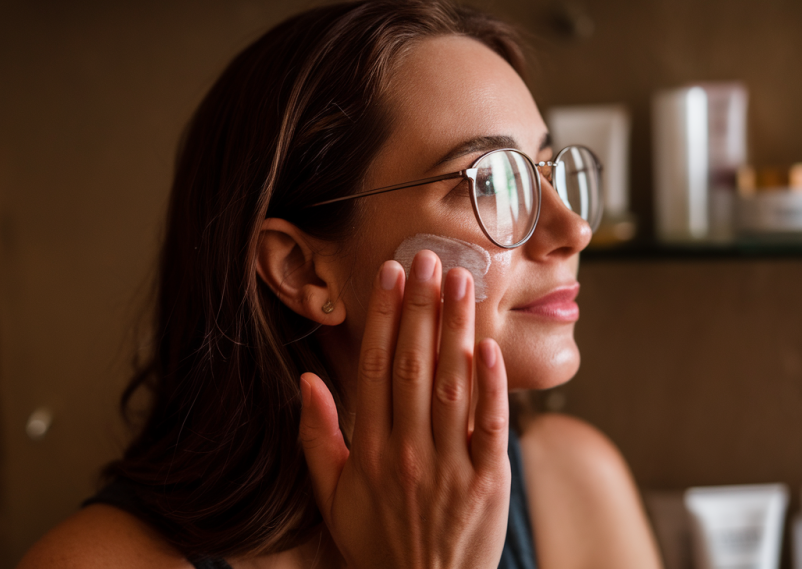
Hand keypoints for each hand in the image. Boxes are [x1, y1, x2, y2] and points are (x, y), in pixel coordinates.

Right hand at [298, 250, 510, 568]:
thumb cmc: (376, 542)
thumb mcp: (332, 495)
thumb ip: (318, 437)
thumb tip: (308, 380)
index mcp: (371, 451)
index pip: (376, 369)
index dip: (385, 318)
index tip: (392, 277)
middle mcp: (408, 453)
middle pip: (415, 367)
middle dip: (422, 308)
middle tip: (430, 260)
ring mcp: (450, 467)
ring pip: (454, 385)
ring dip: (457, 330)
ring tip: (462, 283)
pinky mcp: (488, 482)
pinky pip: (490, 426)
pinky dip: (492, 385)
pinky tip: (490, 346)